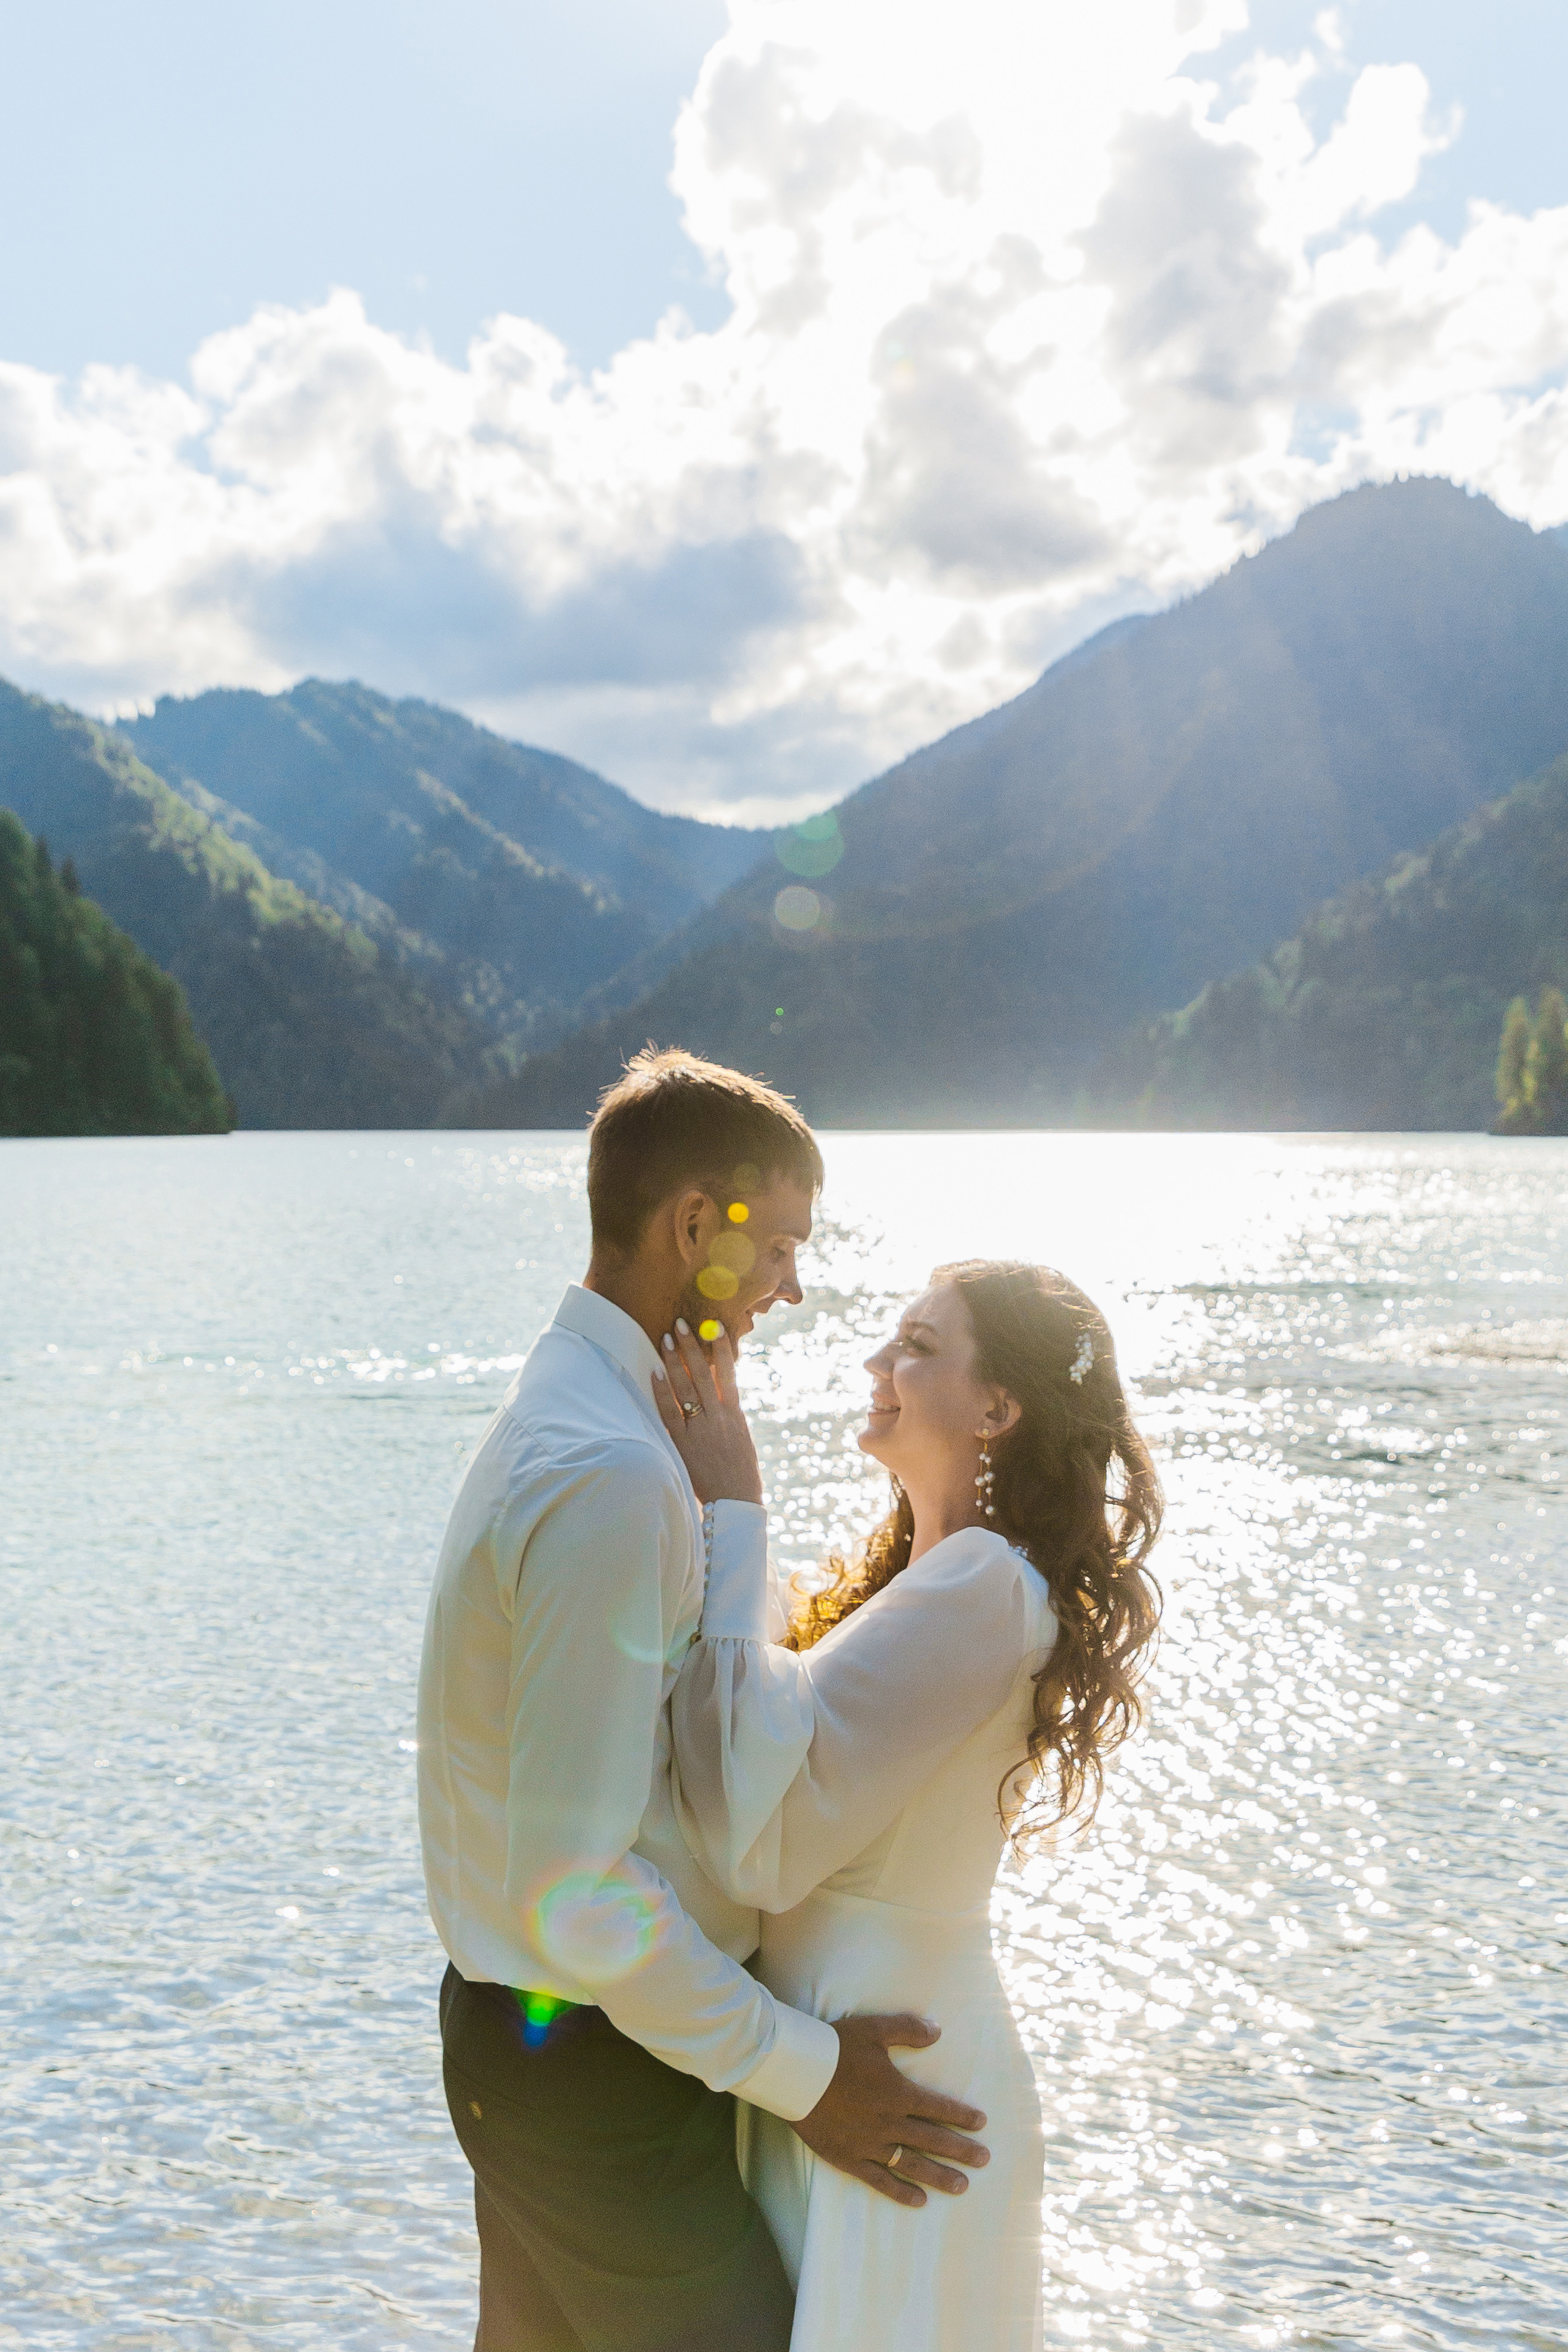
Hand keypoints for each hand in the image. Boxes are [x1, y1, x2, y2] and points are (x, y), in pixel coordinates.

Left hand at [651, 1318, 762, 1505]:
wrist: (735, 1501)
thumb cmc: (740, 1471)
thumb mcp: (741, 1438)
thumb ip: (729, 1414)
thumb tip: (722, 1393)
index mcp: (735, 1414)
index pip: (728, 1373)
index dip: (720, 1349)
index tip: (714, 1327)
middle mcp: (719, 1417)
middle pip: (703, 1374)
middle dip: (691, 1347)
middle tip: (680, 1323)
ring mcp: (701, 1429)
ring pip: (686, 1388)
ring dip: (675, 1361)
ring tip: (665, 1338)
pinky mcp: (684, 1443)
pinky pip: (670, 1412)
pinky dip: (662, 1392)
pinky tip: (654, 1372)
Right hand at [790, 2015, 989, 2208]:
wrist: (796, 2074)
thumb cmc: (835, 2048)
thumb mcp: (873, 2029)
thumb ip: (907, 2029)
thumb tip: (938, 2031)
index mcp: (898, 2093)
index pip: (938, 2107)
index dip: (962, 2116)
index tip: (981, 2124)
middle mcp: (890, 2123)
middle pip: (933, 2139)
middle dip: (961, 2150)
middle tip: (984, 2160)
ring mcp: (871, 2145)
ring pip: (913, 2165)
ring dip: (939, 2176)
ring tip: (962, 2186)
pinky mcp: (850, 2159)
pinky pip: (880, 2180)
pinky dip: (901, 2191)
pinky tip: (919, 2200)